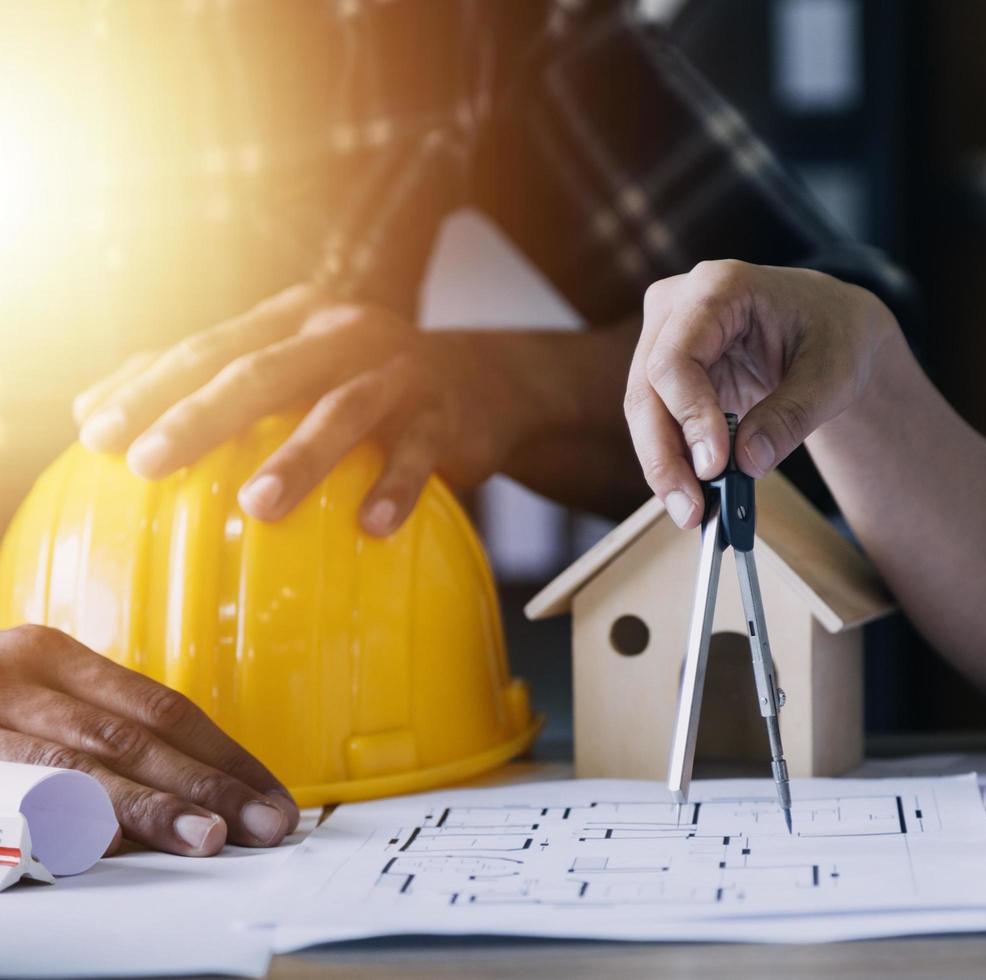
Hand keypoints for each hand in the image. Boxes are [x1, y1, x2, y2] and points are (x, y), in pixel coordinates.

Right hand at [0, 625, 298, 855]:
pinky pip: (21, 797)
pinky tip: (117, 845)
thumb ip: (102, 731)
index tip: (273, 794)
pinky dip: (72, 823)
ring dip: (153, 808)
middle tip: (268, 824)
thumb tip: (203, 790)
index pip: (162, 706)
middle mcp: (13, 677)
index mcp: (49, 654)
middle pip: (135, 736)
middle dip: (209, 783)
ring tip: (211, 836)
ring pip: (80, 767)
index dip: (224, 753)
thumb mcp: (37, 703)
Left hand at [72, 283, 502, 536]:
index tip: (98, 435)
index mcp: (294, 318)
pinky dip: (395, 489)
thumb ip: (205, 381)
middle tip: (151, 464)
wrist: (481, 384)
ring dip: (299, 461)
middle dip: (202, 418)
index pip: (211, 347)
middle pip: (265, 372)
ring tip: (255, 507)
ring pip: (343, 412)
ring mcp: (400, 372)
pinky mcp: (448, 416)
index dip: (152, 387)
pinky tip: (370, 528)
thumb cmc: (361, 384)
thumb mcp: (291, 367)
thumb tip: (89, 411)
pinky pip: (418, 454)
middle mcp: (345, 333)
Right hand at [624, 260, 898, 528]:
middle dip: (665, 456)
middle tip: (691, 510)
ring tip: (693, 513)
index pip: (677, 357)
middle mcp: (678, 307)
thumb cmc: (836, 335)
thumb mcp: (834, 375)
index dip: (689, 416)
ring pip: (645, 411)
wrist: (832, 329)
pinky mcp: (668, 374)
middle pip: (647, 389)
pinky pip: (660, 423)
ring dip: (664, 467)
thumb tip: (747, 463)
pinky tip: (696, 497)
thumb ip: (792, 415)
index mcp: (718, 287)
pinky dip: (676, 462)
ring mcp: (667, 338)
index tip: (715, 466)